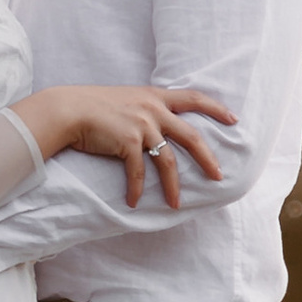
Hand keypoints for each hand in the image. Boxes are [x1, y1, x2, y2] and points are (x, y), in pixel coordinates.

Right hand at [20, 83, 235, 207]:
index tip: (234, 119)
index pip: (194, 98)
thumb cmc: (91, 106)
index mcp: (154, 97)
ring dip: (173, 186)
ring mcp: (141, 125)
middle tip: (219, 176)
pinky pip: (139, 172)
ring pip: (168, 161)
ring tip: (176, 204)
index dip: (216, 109)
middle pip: (191, 136)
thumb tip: (155, 126)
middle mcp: (152, 109)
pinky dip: (138, 190)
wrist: (67, 109)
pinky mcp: (127, 142)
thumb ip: (143, 109)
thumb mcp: (125, 99)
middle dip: (208, 158)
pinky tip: (135, 202)